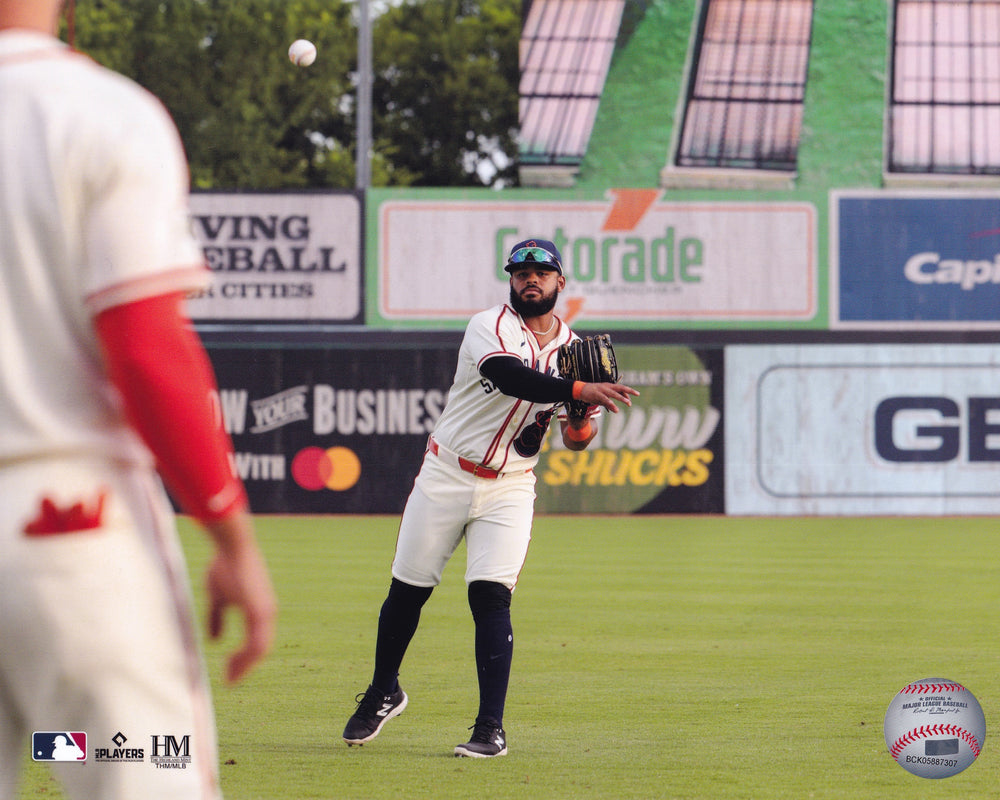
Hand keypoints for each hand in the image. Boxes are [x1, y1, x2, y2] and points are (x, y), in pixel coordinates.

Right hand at [204, 512, 276, 683]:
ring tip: (230, 678)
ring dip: (244, 666)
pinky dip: (246, 658)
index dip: (244, 657)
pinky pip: (256, 643)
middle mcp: (266, 614)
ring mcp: (265, 613)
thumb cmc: (224, 566)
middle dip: (244, 666)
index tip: (228, 670)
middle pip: (260, 649)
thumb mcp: (217, 597)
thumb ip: (217, 618)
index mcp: (258, 610)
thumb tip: (214, 640)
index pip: (256, 641)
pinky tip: (232, 666)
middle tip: (229, 680)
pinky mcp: (259, 611)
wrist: (232, 546)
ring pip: (260, 650)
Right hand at [576, 382, 638, 412]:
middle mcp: (607, 387)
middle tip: (638, 394)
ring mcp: (602, 390)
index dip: (627, 392)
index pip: (621, 388)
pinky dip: (611, 404)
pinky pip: (605, 399)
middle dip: (629, 390)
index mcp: (609, 386)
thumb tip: (616, 410)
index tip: (632, 397)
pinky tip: (616, 409)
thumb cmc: (592, 394)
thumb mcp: (602, 398)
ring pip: (614, 394)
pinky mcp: (597, 394)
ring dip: (622, 398)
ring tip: (628, 403)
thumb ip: (609, 403)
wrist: (580, 390)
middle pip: (620, 387)